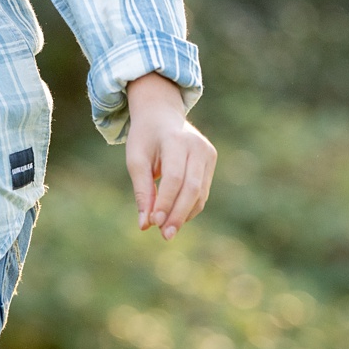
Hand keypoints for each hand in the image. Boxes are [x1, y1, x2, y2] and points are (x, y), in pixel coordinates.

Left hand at [124, 72, 215, 239]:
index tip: (154, 222)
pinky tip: (175, 216)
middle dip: (178, 214)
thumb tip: (145, 225)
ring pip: (200, 193)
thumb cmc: (145, 138)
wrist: (162, 114)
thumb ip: (142, 191)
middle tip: (165, 235)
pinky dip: (190, 206)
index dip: (166, 202)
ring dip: (184, 214)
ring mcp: (207, 152)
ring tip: (167, 230)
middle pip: (192, 188)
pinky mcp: (211, 159)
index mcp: (175, 140)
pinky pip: (203, 190)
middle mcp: (196, 145)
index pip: (174, 177)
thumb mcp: (136, 160)